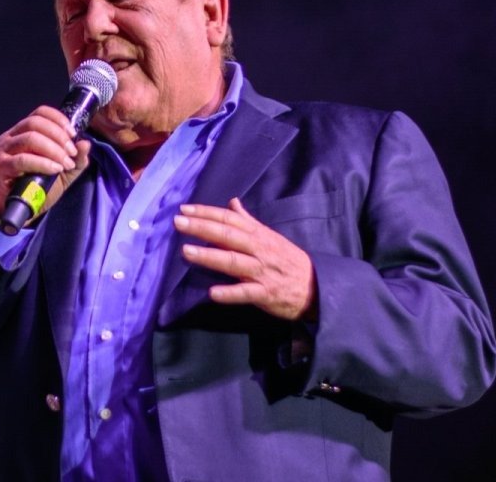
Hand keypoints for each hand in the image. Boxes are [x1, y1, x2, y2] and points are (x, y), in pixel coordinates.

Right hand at [0, 105, 91, 219]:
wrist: (22, 210)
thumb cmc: (39, 187)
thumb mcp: (64, 171)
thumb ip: (77, 158)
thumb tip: (85, 143)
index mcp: (25, 131)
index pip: (40, 112)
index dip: (59, 119)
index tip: (73, 134)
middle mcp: (12, 136)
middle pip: (36, 123)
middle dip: (59, 136)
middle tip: (72, 153)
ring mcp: (5, 150)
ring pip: (31, 138)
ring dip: (53, 149)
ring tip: (65, 163)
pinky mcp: (2, 166)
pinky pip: (23, 159)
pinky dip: (43, 163)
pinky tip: (55, 169)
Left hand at [173, 197, 317, 320]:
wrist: (317, 286)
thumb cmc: (287, 260)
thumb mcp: (269, 236)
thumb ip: (248, 221)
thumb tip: (231, 202)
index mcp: (258, 234)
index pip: (229, 219)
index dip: (206, 213)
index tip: (184, 209)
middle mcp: (258, 249)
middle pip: (227, 235)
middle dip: (201, 227)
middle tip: (178, 222)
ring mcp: (261, 271)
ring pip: (233, 261)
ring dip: (209, 256)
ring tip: (186, 251)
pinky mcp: (265, 293)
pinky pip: (246, 293)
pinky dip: (229, 293)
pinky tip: (212, 293)